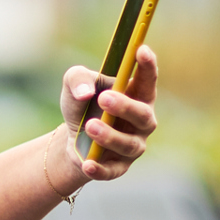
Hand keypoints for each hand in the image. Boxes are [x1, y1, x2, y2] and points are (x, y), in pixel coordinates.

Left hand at [58, 44, 158, 182]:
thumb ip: (77, 78)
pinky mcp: (119, 167)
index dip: (148, 65)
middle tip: (104, 98)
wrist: (72, 139)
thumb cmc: (82, 105)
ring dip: (110, 136)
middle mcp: (142, 121)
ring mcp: (133, 145)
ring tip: (90, 126)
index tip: (141, 50)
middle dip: (125, 106)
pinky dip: (100, 168)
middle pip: (142, 114)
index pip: (148, 79)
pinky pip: (113, 170)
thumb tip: (85, 92)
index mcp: (137, 95)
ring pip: (128, 144)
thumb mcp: (73, 85)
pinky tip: (87, 163)